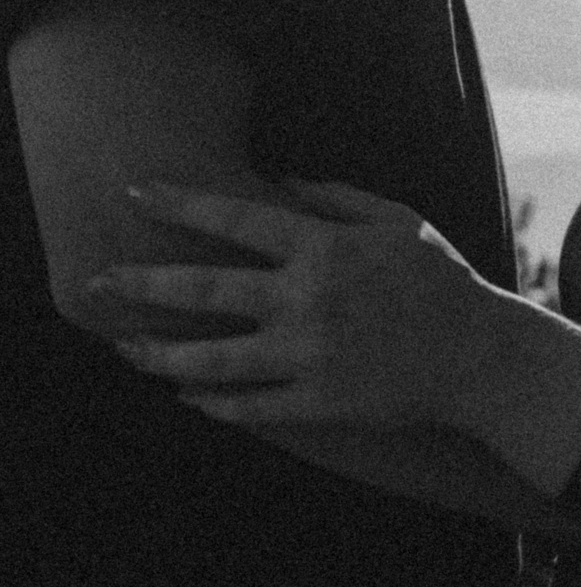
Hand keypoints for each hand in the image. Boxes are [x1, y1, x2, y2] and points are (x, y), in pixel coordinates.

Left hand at [90, 180, 487, 429]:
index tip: (137, 192)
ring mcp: (310, 355)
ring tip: (124, 348)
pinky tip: (183, 394)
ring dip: (160, 354)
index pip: (238, 218)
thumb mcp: (395, 217)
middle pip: (207, 289)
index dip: (183, 203)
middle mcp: (308, 299)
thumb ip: (335, 196)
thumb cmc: (438, 277)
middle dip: (144, 283)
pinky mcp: (318, 403)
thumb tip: (280, 179)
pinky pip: (249, 407)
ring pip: (213, 360)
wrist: (477, 355)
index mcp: (324, 247)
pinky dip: (210, 403)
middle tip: (97, 281)